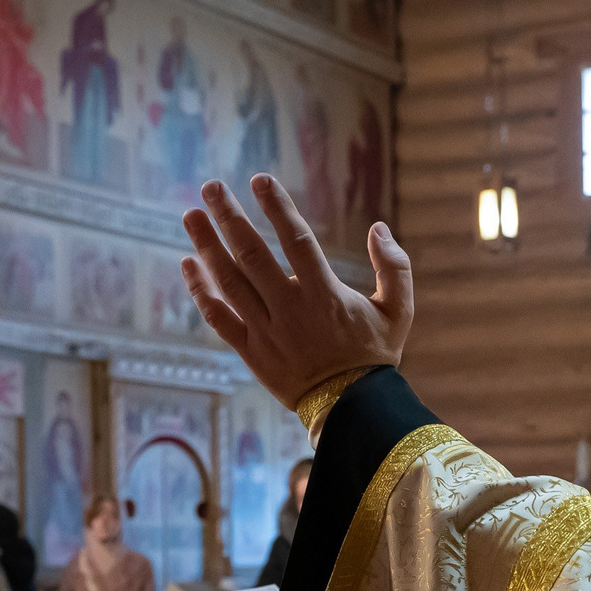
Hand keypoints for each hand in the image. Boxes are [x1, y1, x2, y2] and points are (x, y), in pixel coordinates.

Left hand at [181, 174, 410, 406]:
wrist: (352, 410)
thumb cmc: (375, 356)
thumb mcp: (400, 311)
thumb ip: (394, 267)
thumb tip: (378, 228)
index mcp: (325, 295)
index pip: (296, 240)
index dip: (278, 207)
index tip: (260, 180)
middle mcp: (291, 310)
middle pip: (252, 254)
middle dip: (229, 217)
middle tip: (211, 187)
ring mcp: (267, 331)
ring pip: (229, 282)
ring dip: (207, 246)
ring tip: (191, 215)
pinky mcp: (251, 352)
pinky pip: (218, 318)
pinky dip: (201, 291)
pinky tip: (189, 265)